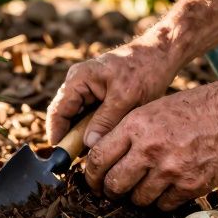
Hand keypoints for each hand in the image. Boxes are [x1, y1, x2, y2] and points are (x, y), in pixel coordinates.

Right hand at [46, 30, 182, 147]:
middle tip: (79, 162)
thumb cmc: (144, 71)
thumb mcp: (125, 98)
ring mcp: (86, 88)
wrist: (160, 54)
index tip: (62, 158)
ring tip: (92, 156)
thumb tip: (88, 145)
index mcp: (78, 79)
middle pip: (65, 116)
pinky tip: (102, 143)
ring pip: (77, 118)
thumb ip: (105, 121)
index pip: (58, 112)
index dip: (57, 135)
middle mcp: (77, 83)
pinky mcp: (97, 94)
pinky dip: (93, 129)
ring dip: (82, 135)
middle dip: (70, 138)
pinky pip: (88, 115)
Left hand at [82, 82, 217, 209]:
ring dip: (136, 198)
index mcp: (136, 126)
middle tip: (111, 192)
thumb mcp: (153, 108)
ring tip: (140, 190)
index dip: (90, 174)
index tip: (92, 180)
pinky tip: (163, 191)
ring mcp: (171, 170)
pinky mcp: (191, 185)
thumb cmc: (195, 107)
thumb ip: (129, 131)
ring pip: (138, 199)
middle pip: (114, 183)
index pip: (99, 158)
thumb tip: (105, 153)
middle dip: (109, 191)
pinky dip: (160, 202)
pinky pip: (164, 205)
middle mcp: (150, 149)